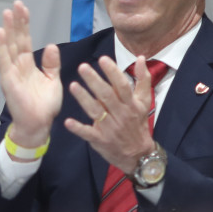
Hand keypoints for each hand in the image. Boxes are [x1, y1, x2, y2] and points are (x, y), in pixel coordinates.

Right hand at [0, 2, 62, 147]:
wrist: (38, 125)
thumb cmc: (44, 106)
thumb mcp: (53, 81)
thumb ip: (51, 64)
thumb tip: (52, 46)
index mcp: (28, 64)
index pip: (25, 40)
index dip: (24, 25)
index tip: (24, 9)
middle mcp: (17, 65)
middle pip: (16, 39)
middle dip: (16, 22)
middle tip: (16, 4)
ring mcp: (11, 71)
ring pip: (9, 46)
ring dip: (7, 29)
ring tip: (7, 13)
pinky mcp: (7, 79)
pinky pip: (4, 60)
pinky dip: (1, 46)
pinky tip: (0, 33)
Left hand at [65, 54, 155, 170]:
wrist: (138, 154)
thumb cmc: (138, 123)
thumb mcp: (144, 102)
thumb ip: (143, 79)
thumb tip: (140, 58)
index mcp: (131, 104)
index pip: (122, 85)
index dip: (113, 72)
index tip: (103, 59)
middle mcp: (121, 114)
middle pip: (107, 95)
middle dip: (94, 80)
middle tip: (82, 67)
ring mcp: (110, 127)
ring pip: (96, 111)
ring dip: (84, 98)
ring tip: (73, 86)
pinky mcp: (100, 140)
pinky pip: (88, 133)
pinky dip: (78, 128)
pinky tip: (68, 121)